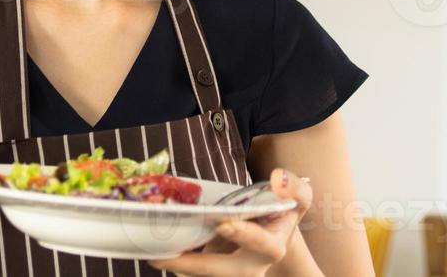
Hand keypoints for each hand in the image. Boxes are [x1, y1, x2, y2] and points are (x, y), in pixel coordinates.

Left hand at [147, 170, 313, 275]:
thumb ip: (294, 187)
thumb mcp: (298, 199)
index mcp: (271, 247)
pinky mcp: (210, 272)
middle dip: (193, 265)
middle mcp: (249, 267)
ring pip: (200, 276)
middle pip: (221, 271)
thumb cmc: (281, 215)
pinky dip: (171, 260)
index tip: (223, 224)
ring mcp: (228, 272)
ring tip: (149, 254)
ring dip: (176, 266)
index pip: (262, 245)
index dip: (244, 235)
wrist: (271, 237)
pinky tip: (150, 248)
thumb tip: (277, 179)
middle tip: (160, 257)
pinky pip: (189, 270)